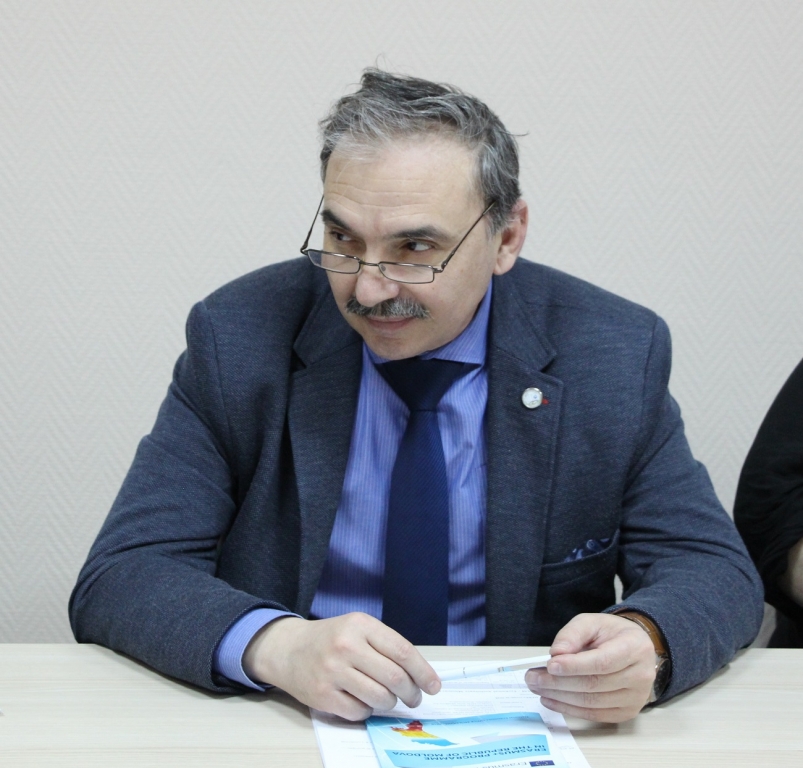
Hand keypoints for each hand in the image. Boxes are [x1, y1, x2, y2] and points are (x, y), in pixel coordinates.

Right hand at [242, 613, 440, 720]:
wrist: (288, 649)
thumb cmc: (332, 638)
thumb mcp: (358, 628)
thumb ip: (385, 646)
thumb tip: (420, 675)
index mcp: (360, 625)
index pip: (402, 650)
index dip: (423, 672)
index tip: (434, 686)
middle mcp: (346, 646)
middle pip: (394, 678)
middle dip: (411, 693)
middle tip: (413, 698)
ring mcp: (332, 671)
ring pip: (380, 698)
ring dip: (390, 703)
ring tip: (388, 699)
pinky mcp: (322, 695)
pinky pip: (359, 711)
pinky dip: (368, 710)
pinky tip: (363, 700)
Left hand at [525, 613, 656, 722]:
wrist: (633, 648)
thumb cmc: (610, 634)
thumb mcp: (591, 622)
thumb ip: (573, 634)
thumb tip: (557, 653)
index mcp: (634, 647)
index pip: (602, 662)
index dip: (574, 666)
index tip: (550, 666)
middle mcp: (640, 675)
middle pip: (594, 684)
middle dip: (559, 683)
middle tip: (533, 678)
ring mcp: (635, 697)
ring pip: (592, 702)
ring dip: (559, 697)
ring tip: (537, 687)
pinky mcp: (627, 712)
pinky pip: (595, 715)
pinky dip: (569, 709)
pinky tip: (551, 700)